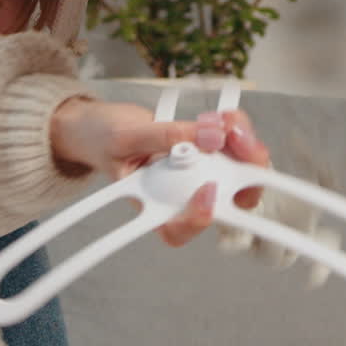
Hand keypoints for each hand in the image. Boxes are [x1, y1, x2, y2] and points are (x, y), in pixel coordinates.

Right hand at [50, 98, 269, 246]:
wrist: (100, 123)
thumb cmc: (102, 139)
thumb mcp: (125, 137)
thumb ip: (166, 137)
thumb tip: (210, 137)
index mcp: (153, 208)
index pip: (181, 228)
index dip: (201, 217)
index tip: (208, 189)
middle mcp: (181, 196)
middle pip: (226, 200)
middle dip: (244, 168)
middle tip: (235, 136)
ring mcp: (196, 175)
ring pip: (237, 171)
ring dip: (241, 143)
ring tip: (224, 120)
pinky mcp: (205, 152)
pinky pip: (231, 147)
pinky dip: (232, 129)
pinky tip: (223, 117)